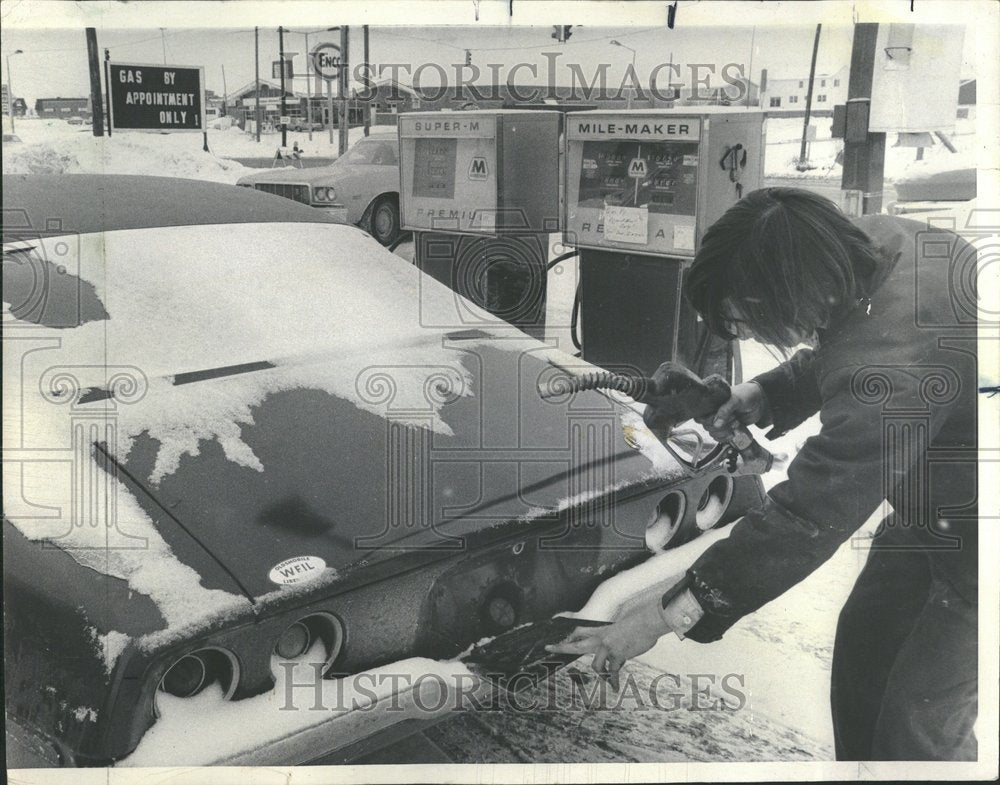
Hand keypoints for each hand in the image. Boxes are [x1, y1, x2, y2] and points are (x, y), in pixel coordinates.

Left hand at [545, 596, 671, 690]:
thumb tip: (614, 654)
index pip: (580, 631)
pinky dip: (613, 681)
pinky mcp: (618, 655)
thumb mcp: (620, 630)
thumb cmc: (637, 626)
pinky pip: (612, 673)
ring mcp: (608, 647)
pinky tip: (614, 688)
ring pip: (596, 666)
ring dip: (601, 674)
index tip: (560, 640)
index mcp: (601, 631)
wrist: (647, 622)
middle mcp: (601, 639)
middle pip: (576, 644)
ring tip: (608, 680)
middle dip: (561, 647)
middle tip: (548, 648)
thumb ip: (614, 640)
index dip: (569, 636)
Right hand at [695, 381, 767, 441]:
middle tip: (733, 418)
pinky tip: (733, 433)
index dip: (707, 420)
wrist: (761, 400)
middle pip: (707, 426)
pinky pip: (720, 437)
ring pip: (713, 433)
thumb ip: (725, 410)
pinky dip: (725, 438)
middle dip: (720, 426)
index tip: (718, 418)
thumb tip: (716, 425)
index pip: (700, 416)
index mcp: (712, 403)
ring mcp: (721, 421)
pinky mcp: (728, 428)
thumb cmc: (746, 394)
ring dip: (723, 432)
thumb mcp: (735, 399)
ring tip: (735, 424)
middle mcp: (714, 412)